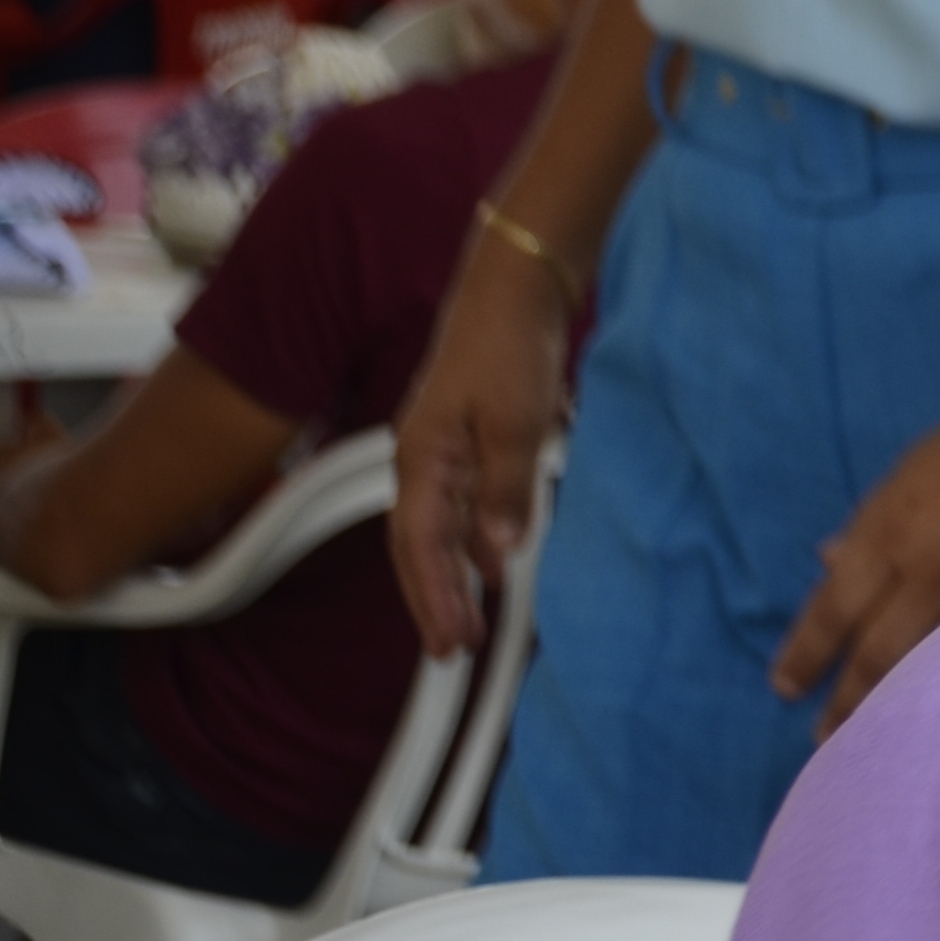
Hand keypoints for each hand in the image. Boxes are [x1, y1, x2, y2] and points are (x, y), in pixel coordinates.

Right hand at [391, 243, 573, 655]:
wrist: (516, 290)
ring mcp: (447, 451)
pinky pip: (467, 504)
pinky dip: (476, 538)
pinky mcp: (474, 441)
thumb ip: (506, 489)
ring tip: (473, 618)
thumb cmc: (510, 349)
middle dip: (435, 599)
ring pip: (444, 528)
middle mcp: (426, 461)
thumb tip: (498, 552)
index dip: (434, 598)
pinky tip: (495, 560)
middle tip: (456, 650)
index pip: (422, 547)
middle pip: (422, 546)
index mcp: (424, 460)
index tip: (452, 643)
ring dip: (456, 574)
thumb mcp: (517, 424)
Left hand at [771, 331, 939, 734]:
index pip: (832, 610)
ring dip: (901, 710)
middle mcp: (930, 571)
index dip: (804, 655)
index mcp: (892, 530)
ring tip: (883, 748)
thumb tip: (830, 564)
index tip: (786, 687)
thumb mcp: (913, 471)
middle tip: (827, 743)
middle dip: (846, 707)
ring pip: (931, 671)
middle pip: (875, 657)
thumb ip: (872, 526)